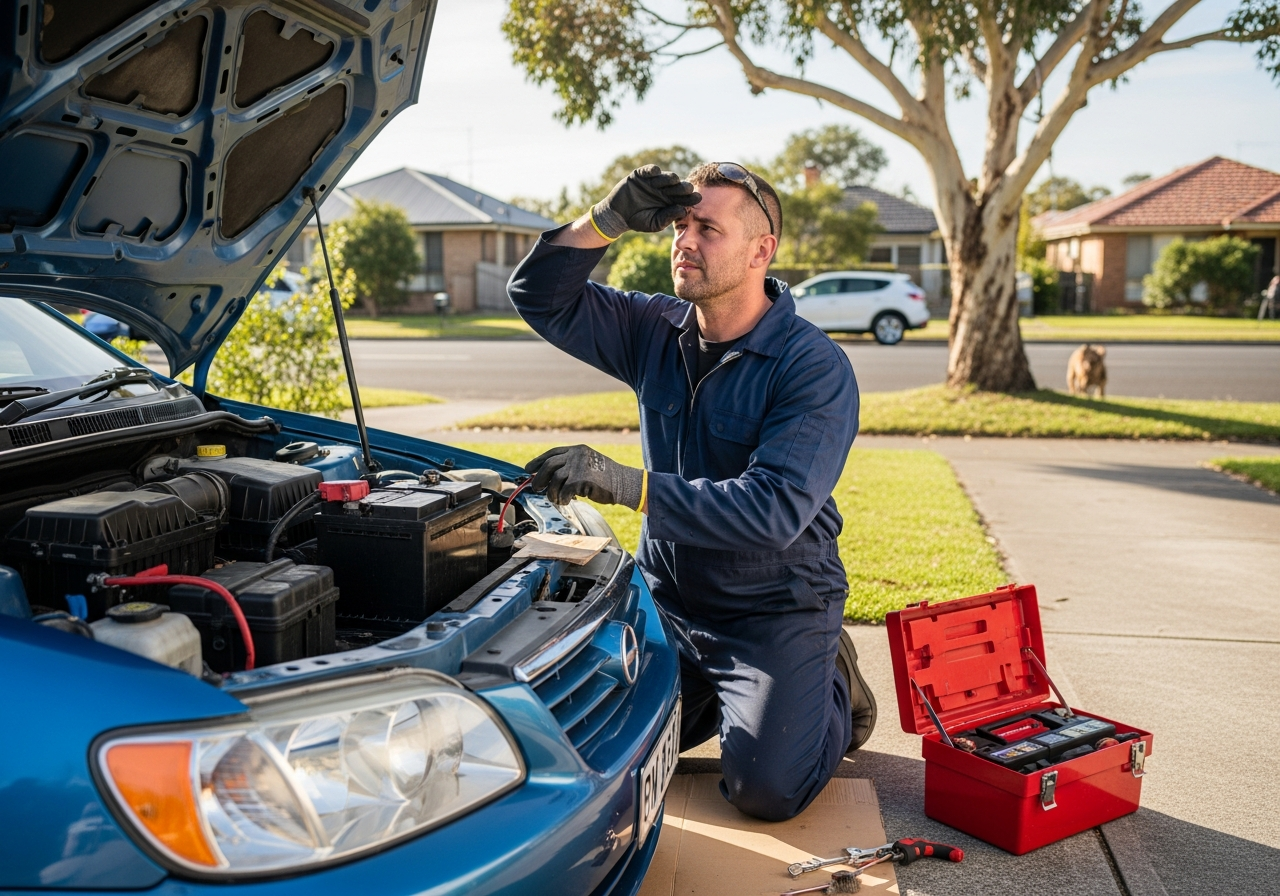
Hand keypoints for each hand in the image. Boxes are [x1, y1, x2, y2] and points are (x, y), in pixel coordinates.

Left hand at [524, 445, 644, 509]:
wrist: (623, 483)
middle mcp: (576, 455)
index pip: (552, 453)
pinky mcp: (582, 479)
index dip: (538, 461)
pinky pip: (564, 491)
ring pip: (554, 480)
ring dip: (552, 492)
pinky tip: (567, 501)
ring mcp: (579, 466)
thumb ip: (570, 467)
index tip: (528, 469)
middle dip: (539, 478)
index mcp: (577, 450)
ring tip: (556, 499)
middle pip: (549, 465)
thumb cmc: (605, 478)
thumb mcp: (587, 465)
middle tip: (536, 488)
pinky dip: (562, 498)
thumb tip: (548, 479)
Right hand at [591, 165, 700, 238]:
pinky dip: (652, 170)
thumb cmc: (639, 221)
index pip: (683, 198)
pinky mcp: (640, 175)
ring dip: (670, 179)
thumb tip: (683, 210)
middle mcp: (664, 189)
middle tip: (688, 189)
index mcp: (671, 201)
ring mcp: (653, 181)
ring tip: (674, 180)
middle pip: (677, 186)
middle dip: (683, 187)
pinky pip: (648, 170)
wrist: (619, 216)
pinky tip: (656, 172)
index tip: (698, 198)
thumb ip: (668, 217)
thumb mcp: (655, 223)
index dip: (690, 198)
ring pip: (664, 177)